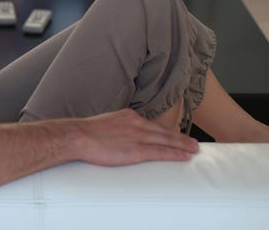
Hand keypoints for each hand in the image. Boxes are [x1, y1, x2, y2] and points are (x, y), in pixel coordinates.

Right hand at [72, 109, 198, 165]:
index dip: (165, 131)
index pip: (151, 124)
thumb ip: (115, 128)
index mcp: (128, 116)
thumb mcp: (104, 124)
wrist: (78, 136)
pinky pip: (161, 152)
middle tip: (194, 143)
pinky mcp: (136, 150)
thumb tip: (117, 136)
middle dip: (180, 137)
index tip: (173, 135)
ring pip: (166, 140)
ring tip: (194, 149)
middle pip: (163, 131)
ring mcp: (138, 136)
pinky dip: (175, 153)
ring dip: (182, 145)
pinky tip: (184, 156)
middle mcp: (136, 124)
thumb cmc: (85, 132)